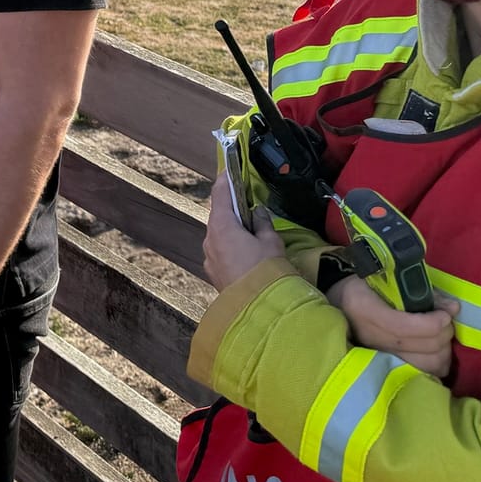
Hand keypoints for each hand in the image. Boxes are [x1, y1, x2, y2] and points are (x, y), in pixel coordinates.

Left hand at [203, 175, 289, 290]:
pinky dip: (231, 247)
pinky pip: (221, 253)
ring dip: (232, 230)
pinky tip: (247, 253)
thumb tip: (257, 212)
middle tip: (248, 204)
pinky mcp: (214, 274)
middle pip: (219, 216)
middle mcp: (209, 240)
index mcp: (221, 226)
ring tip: (251, 231)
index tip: (230, 171)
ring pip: (219, 236)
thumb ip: (262, 223)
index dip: (226, 180)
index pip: (220, 194)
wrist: (259, 311)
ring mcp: (209, 258)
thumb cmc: (266, 271)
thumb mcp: (271, 242)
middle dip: (232, 209)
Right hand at [328, 275, 458, 378]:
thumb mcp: (384, 277)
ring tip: (441, 335)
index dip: (432, 324)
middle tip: (446, 321)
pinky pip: (424, 374)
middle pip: (420, 348)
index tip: (445, 314)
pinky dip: (438, 363)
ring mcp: (379, 357)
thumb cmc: (365, 286)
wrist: (340, 304)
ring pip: (426, 365)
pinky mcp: (388, 368)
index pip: (403, 328)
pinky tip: (436, 350)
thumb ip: (418, 290)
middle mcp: (370, 338)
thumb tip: (453, 307)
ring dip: (443, 350)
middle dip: (443, 334)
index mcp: (364, 309)